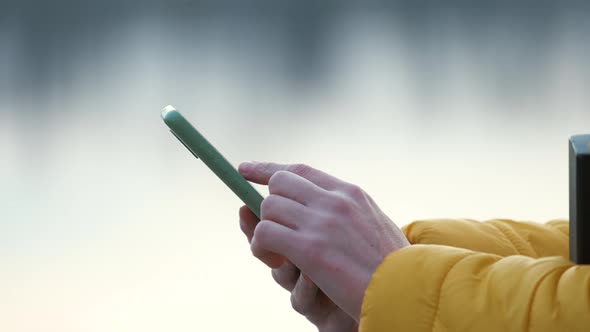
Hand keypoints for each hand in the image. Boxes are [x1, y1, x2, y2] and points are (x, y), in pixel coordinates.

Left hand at [238, 162, 409, 321]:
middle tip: (271, 230)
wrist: (406, 291)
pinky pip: (265, 233)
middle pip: (278, 184)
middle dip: (267, 205)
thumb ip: (347, 211)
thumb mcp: (374, 224)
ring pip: (268, 208)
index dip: (268, 168)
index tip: (246, 168)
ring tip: (275, 253)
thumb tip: (318, 204)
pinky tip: (275, 260)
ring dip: (263, 231)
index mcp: (350, 193)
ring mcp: (321, 222)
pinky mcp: (309, 248)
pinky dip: (261, 247)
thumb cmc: (394, 266)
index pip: (300, 170)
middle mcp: (334, 201)